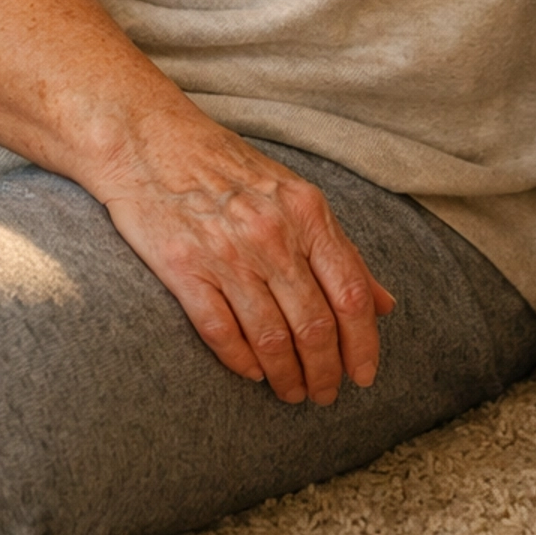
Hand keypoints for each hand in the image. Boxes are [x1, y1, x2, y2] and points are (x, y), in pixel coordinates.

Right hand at [90, 107, 396, 405]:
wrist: (150, 140)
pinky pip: (221, 331)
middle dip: (326, 371)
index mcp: (307, 212)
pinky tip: (252, 373)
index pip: (350, 292)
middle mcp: (272, 234)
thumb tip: (386, 303)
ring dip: (287, 376)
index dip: (363, 343)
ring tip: (292, 393)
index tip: (364, 375)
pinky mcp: (184, 269)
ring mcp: (227, 253)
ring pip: (272, 337)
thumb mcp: (295, 195)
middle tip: (326, 395)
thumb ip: (340, 250)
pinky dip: (241, 361)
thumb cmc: (227, 168)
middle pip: (314, 324)